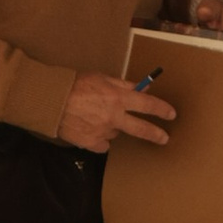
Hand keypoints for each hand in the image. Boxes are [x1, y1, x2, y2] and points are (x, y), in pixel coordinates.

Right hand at [56, 71, 179, 154]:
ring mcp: (102, 132)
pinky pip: (103, 143)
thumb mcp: (102, 78)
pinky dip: (100, 137)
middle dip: (156, 134)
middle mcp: (113, 117)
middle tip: (164, 138)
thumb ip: (124, 85)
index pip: (147, 105)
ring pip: (116, 132)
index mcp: (118, 98)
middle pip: (141, 129)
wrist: (51, 100)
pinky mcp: (91, 143)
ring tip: (95, 116)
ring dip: (112, 126)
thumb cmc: (76, 84)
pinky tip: (90, 128)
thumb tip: (143, 87)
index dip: (162, 109)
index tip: (171, 114)